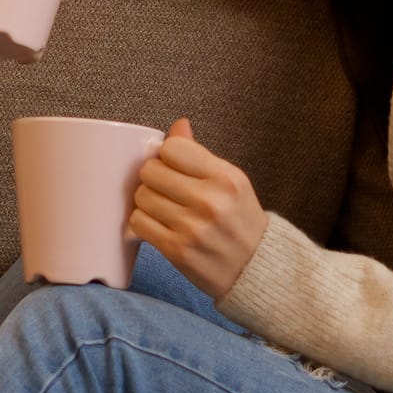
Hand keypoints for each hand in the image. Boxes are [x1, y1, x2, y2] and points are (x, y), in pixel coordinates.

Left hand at [128, 119, 266, 298]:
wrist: (254, 268)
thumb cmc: (239, 220)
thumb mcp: (231, 181)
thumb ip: (200, 154)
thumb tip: (178, 125)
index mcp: (225, 177)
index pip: (172, 148)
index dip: (167, 156)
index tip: (173, 166)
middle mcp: (209, 201)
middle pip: (150, 171)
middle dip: (153, 178)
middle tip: (165, 188)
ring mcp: (192, 227)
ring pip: (141, 196)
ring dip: (147, 201)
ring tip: (164, 208)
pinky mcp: (176, 250)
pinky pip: (138, 222)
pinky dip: (143, 222)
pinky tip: (159, 224)